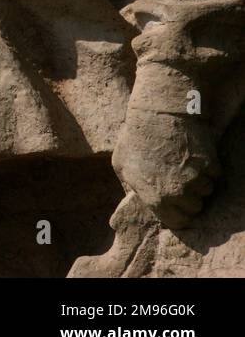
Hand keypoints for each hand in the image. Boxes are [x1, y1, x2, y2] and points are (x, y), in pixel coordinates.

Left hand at [112, 110, 220, 228]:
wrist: (158, 114)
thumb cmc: (135, 138)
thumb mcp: (121, 165)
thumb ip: (131, 187)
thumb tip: (138, 200)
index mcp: (155, 198)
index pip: (177, 223)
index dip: (177, 213)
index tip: (175, 204)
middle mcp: (178, 194)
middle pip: (194, 208)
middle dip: (189, 196)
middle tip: (178, 179)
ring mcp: (196, 180)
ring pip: (207, 191)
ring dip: (199, 181)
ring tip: (184, 164)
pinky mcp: (210, 166)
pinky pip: (215, 176)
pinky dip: (209, 168)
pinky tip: (194, 155)